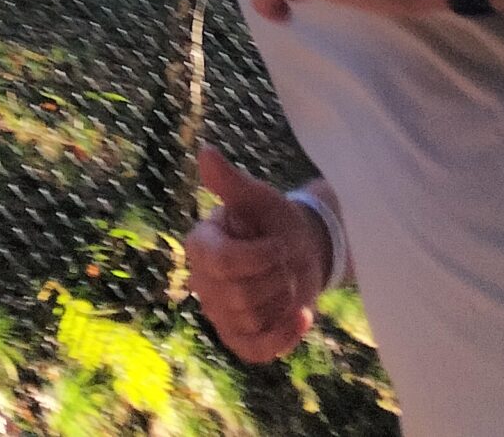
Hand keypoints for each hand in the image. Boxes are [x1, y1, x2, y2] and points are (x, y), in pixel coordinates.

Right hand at [183, 147, 325, 362]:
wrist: (300, 249)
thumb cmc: (274, 220)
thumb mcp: (259, 198)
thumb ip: (231, 182)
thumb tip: (205, 152)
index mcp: (201, 246)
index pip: (225, 264)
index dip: (261, 256)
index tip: (278, 243)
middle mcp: (202, 282)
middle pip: (242, 296)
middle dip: (276, 278)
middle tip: (284, 262)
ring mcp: (219, 314)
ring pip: (253, 321)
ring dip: (283, 300)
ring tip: (287, 281)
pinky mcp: (239, 339)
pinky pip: (257, 351)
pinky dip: (285, 336)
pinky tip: (302, 315)